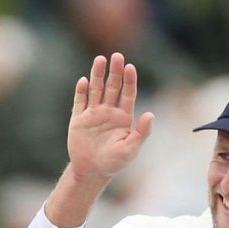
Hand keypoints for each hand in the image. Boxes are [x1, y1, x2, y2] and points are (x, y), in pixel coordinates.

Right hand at [65, 52, 153, 184]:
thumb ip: (141, 132)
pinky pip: (79, 102)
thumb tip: (150, 115)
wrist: (92, 171)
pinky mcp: (78, 119)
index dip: (129, 80)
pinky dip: (81, 92)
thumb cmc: (114, 162)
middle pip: (112, 87)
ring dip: (98, 75)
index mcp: (123, 117)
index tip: (130, 67)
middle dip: (115, 72)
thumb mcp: (131, 149)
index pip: (128, 93)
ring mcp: (93, 114)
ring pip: (96, 90)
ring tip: (100, 60)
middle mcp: (109, 112)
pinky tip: (84, 81)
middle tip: (116, 56)